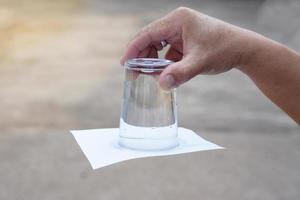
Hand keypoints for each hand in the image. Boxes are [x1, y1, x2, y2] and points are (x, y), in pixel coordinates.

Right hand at [120, 7, 255, 89]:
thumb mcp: (200, 62)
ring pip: (158, 46)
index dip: (133, 49)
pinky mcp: (185, 40)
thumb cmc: (224, 49)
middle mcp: (177, 23)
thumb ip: (180, 73)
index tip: (124, 64)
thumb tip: (162, 84)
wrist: (243, 49)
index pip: (147, 33)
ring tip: (151, 75)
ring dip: (153, 61)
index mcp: (178, 20)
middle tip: (135, 74)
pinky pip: (168, 52)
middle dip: (142, 57)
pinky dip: (164, 63)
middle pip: (150, 39)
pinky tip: (165, 73)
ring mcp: (181, 31)